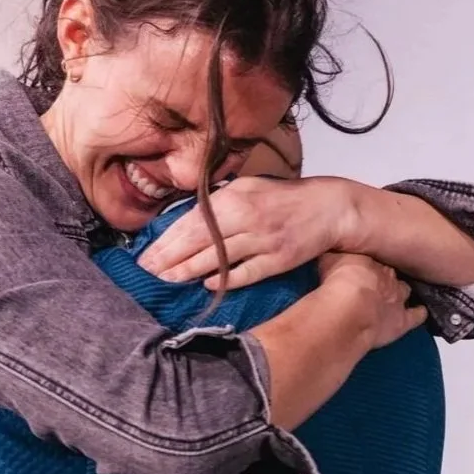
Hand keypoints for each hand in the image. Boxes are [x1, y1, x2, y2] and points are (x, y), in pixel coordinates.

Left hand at [137, 176, 353, 288]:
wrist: (328, 207)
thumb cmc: (282, 199)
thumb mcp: (247, 189)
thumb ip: (218, 204)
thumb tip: (182, 223)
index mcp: (235, 196)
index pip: (190, 221)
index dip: (165, 241)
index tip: (145, 256)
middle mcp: (246, 215)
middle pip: (198, 240)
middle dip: (169, 258)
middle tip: (146, 273)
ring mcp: (263, 238)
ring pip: (218, 257)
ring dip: (189, 271)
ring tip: (167, 281)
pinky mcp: (279, 258)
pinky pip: (247, 271)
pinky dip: (226, 278)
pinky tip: (207, 285)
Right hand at [318, 253, 427, 349]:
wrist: (349, 308)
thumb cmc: (337, 281)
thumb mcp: (327, 258)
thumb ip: (330, 253)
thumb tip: (328, 247)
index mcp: (371, 261)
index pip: (374, 258)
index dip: (369, 265)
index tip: (362, 267)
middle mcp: (388, 277)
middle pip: (390, 274)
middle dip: (385, 278)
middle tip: (375, 282)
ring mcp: (398, 299)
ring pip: (405, 290)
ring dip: (401, 293)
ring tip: (396, 296)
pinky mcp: (402, 321)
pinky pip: (417, 315)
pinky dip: (419, 314)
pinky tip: (421, 313)